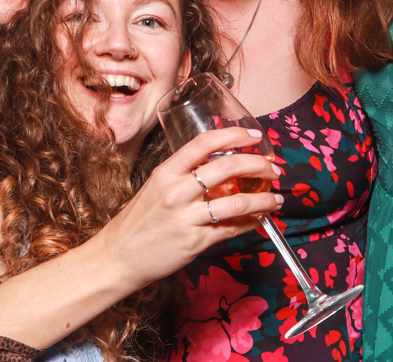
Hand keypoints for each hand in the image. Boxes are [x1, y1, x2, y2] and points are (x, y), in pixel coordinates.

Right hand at [98, 126, 280, 290]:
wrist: (117, 257)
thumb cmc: (137, 221)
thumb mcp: (155, 187)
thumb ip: (184, 175)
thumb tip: (219, 166)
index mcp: (166, 172)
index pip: (204, 142)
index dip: (233, 134)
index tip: (253, 134)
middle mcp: (177, 191)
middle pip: (227, 167)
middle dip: (257, 165)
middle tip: (272, 168)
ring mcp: (186, 217)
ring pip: (237, 202)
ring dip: (263, 199)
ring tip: (275, 199)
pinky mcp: (194, 242)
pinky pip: (231, 229)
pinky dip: (250, 223)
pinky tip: (259, 220)